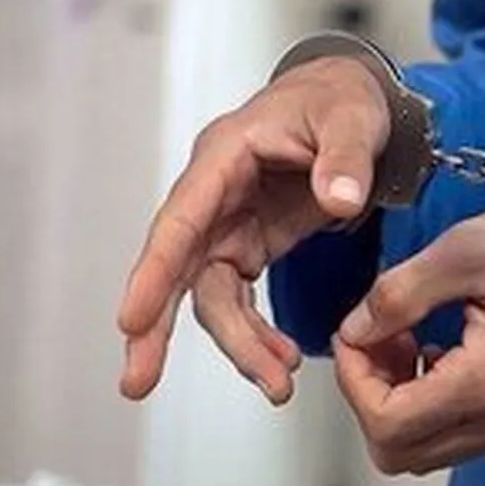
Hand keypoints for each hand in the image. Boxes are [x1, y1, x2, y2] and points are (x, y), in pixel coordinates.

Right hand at [116, 56, 388, 404]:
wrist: (352, 103)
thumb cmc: (340, 100)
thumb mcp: (354, 118)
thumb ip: (347, 157)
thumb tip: (340, 197)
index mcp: (226, 155)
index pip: (181, 218)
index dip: (154, 270)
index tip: (130, 320)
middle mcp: (215, 194)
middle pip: (180, 268)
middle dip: (157, 327)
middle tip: (137, 382)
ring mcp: (230, 222)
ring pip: (212, 294)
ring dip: (237, 343)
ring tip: (275, 385)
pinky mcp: (250, 243)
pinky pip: (240, 297)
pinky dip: (256, 333)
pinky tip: (278, 361)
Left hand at [332, 200, 484, 474]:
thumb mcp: (464, 250)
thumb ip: (398, 294)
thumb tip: (353, 330)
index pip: (387, 423)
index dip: (353, 379)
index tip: (357, 330)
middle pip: (399, 451)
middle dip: (370, 395)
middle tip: (379, 337)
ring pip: (425, 448)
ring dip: (399, 400)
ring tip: (407, 336)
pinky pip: (456, 433)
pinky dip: (430, 402)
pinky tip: (437, 346)